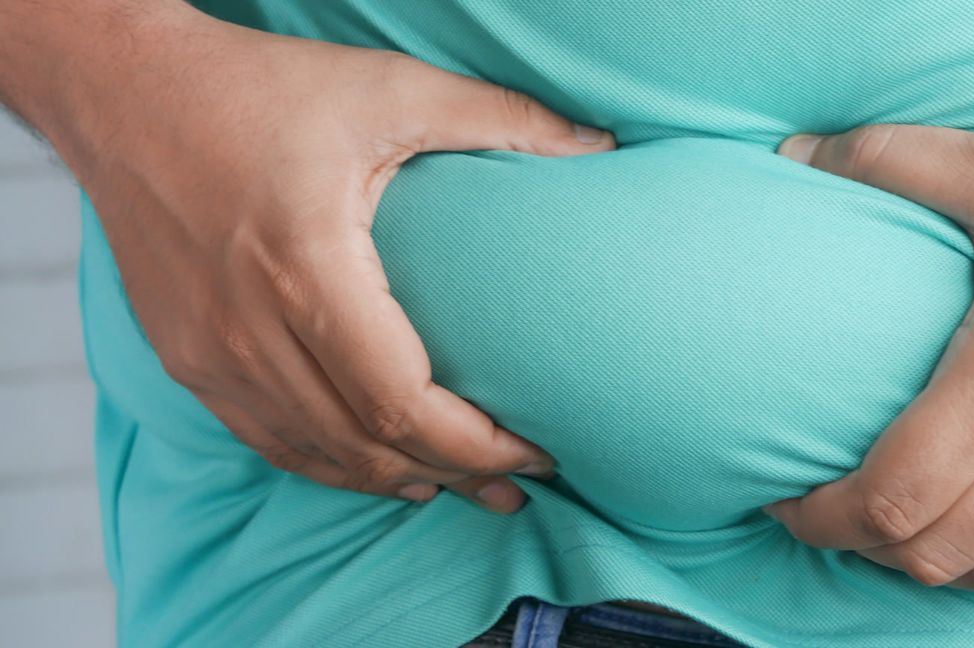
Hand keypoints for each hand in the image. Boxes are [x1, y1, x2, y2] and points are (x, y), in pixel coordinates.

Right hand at [58, 12, 612, 510]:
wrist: (122, 92)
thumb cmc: (258, 87)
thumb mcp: (389, 87)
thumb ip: (501, 119)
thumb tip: (598, 148)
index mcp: (306, 266)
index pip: (403, 401)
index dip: (477, 444)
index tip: (537, 451)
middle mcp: (248, 326)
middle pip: (367, 443)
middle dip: (454, 474)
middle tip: (517, 487)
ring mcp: (208, 352)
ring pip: (316, 454)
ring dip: (395, 480)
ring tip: (462, 489)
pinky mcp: (185, 357)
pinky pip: (267, 440)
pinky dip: (330, 465)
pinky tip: (379, 469)